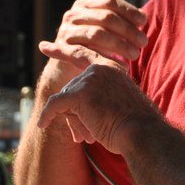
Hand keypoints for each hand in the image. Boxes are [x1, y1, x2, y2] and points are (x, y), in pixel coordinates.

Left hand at [38, 59, 162, 153]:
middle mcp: (101, 68)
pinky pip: (55, 104)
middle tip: (84, 136)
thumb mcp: (116, 105)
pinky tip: (42, 124)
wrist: (142, 133)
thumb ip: (97, 96)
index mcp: (113, 68)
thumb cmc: (133, 127)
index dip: (63, 51)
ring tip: (87, 137)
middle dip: (74, 113)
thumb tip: (65, 106)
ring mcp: (90, 79)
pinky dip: (47, 115)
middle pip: (72, 87)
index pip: (83, 55)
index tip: (44, 46)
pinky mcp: (80, 94)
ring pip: (66, 99)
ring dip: (73, 121)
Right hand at [39, 0, 148, 76]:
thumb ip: (123, 20)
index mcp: (84, 5)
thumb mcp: (106, 29)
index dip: (129, 10)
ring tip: (135, 54)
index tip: (143, 22)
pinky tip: (121, 68)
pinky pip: (86, 54)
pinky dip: (105, 61)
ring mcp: (65, 32)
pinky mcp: (61, 51)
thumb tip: (143, 16)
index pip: (110, 1)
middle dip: (128, 30)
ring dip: (120, 45)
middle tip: (143, 42)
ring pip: (97, 34)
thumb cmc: (93, 46)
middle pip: (106, 18)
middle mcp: (72, 15)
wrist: (65, 68)